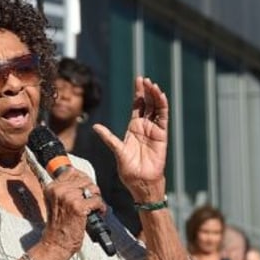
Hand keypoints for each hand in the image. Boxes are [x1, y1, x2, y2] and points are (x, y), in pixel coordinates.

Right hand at [39, 167, 103, 257]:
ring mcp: (68, 197)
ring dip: (97, 199)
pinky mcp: (78, 207)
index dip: (83, 179)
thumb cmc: (58, 226)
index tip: (86, 188)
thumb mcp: (55, 202)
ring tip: (94, 208)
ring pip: (92, 189)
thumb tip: (82, 181)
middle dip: (92, 190)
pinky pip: (97, 200)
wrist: (56, 243)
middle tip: (91, 201)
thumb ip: (65, 190)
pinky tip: (97, 213)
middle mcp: (58, 190)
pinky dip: (101, 208)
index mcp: (52, 187)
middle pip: (85, 179)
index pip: (72, 172)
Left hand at [92, 76, 167, 201]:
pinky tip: (160, 96)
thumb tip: (95, 126)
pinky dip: (163, 106)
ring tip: (152, 84)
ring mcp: (154, 130)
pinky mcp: (161, 135)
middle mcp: (145, 126)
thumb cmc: (128, 169)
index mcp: (133, 127)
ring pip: (156, 108)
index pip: (137, 105)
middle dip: (146, 91)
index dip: (138, 93)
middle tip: (144, 79)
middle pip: (148, 103)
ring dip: (155, 96)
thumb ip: (108, 137)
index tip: (138, 80)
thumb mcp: (117, 150)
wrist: (141, 181)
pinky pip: (163, 118)